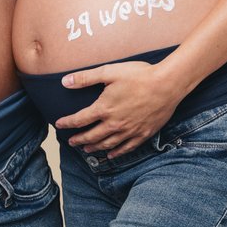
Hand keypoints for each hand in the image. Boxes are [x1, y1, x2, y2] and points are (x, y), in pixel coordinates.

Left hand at [54, 60, 189, 156]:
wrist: (168, 84)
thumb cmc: (139, 75)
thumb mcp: (109, 72)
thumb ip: (85, 78)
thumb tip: (64, 82)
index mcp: (104, 109)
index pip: (80, 120)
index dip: (67, 123)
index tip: (59, 125)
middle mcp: (115, 124)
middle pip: (92, 136)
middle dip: (79, 139)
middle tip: (71, 142)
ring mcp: (130, 131)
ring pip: (108, 144)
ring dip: (95, 148)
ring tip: (87, 149)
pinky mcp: (144, 134)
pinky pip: (127, 148)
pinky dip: (116, 152)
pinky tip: (111, 154)